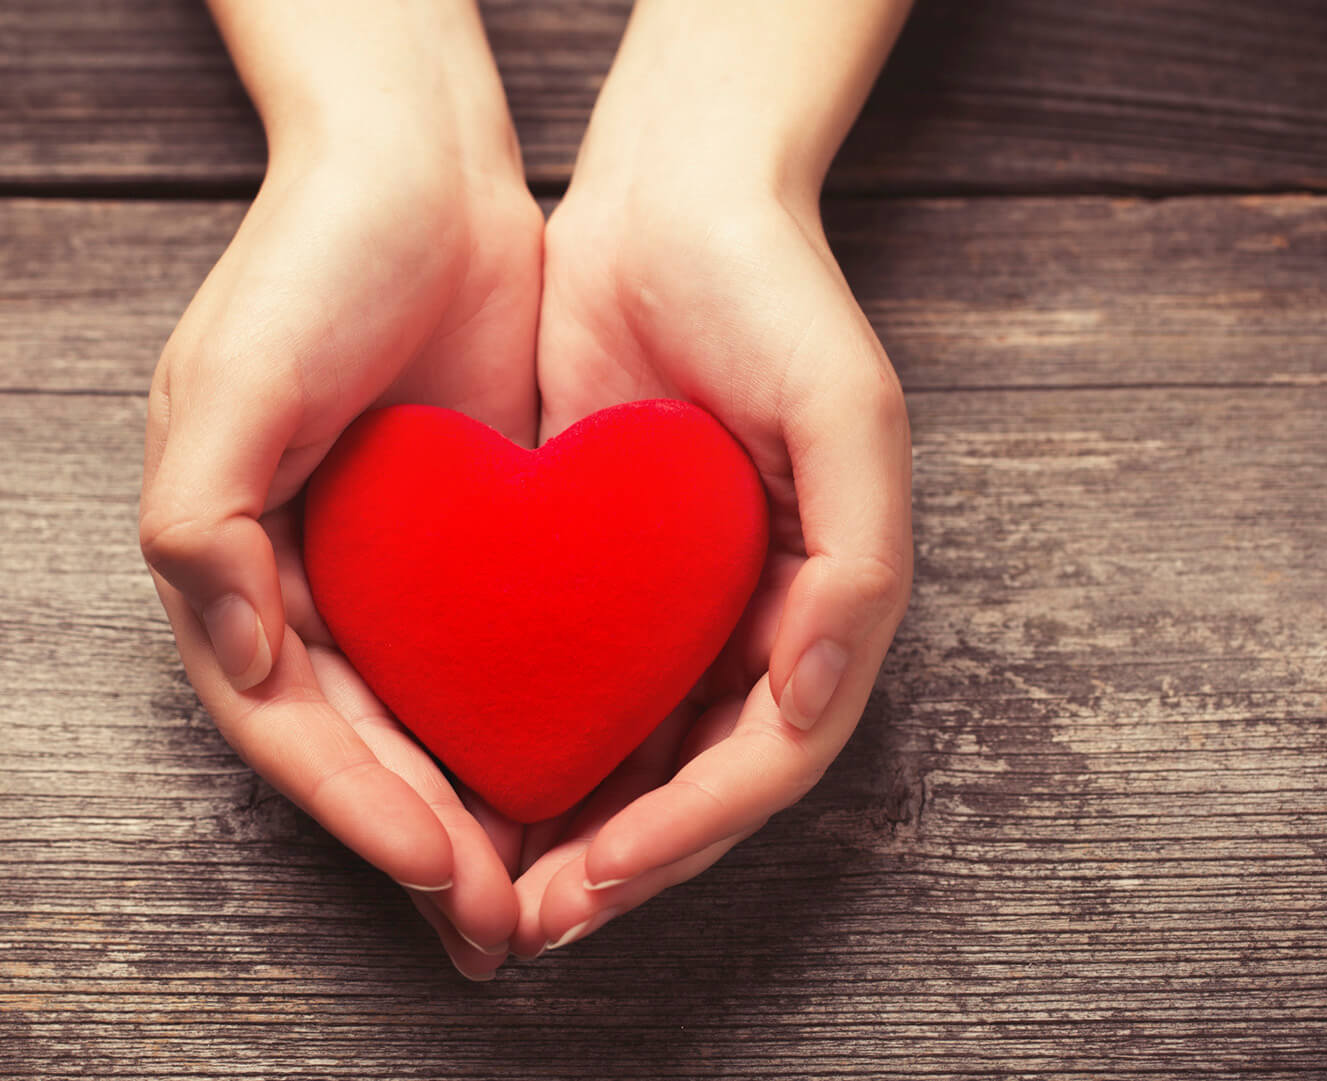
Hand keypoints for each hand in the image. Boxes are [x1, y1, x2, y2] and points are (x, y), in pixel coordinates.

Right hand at [141, 1, 538, 978]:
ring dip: (468, 818)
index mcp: (224, 561)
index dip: (355, 805)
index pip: (287, 722)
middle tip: (494, 927)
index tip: (436, 868)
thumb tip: (238, 660)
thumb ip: (200, 525)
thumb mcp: (233, 382)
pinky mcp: (459, 551)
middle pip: (354, 749)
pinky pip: (483, 667)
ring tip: (533, 897)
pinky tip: (568, 787)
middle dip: (419, 843)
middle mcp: (295, 583)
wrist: (421, 169)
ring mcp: (380, 573)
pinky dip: (512, 736)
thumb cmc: (310, 261)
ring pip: (420, 728)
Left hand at [509, 0, 913, 951]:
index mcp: (825, 602)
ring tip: (495, 889)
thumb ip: (855, 564)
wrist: (672, 199)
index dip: (685, 834)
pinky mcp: (605, 573)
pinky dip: (534, 746)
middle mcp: (757, 621)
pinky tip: (470, 779)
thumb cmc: (774, 295)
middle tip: (528, 923)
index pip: (763, 761)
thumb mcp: (845, 411)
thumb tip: (807, 703)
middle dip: (619, 864)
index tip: (595, 882)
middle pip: (693, 784)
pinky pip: (572, 685)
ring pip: (630, 754)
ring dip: (571, 831)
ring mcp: (681, 604)